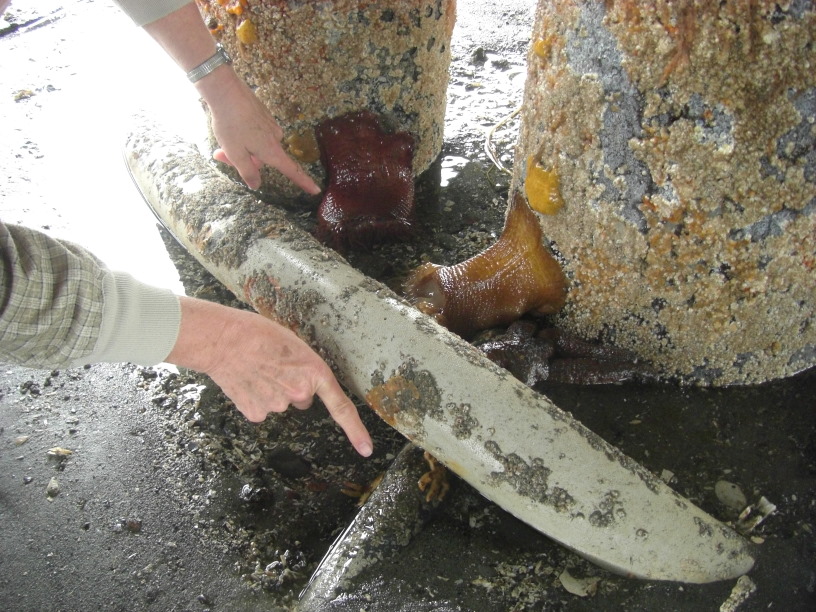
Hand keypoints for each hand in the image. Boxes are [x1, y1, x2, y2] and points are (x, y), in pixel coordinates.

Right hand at [167, 296, 372, 456]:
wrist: (222, 340)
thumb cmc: (258, 333)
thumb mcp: (295, 344)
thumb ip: (306, 369)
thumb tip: (304, 387)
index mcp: (315, 373)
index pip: (342, 408)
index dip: (356, 431)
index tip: (366, 449)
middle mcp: (300, 393)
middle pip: (303, 399)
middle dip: (293, 386)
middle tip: (276, 365)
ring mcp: (277, 406)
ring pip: (280, 403)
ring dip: (272, 390)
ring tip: (258, 368)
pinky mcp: (256, 414)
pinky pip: (262, 409)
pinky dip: (255, 398)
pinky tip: (247, 380)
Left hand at [202, 73, 320, 193]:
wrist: (227, 91)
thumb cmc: (231, 124)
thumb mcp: (235, 153)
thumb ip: (247, 172)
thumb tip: (257, 185)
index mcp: (271, 151)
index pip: (292, 171)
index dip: (304, 182)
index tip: (316, 190)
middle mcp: (276, 139)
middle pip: (264, 159)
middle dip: (245, 159)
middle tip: (221, 154)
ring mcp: (271, 125)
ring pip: (258, 145)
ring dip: (242, 146)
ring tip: (223, 139)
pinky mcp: (264, 115)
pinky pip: (256, 132)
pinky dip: (243, 134)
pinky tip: (230, 125)